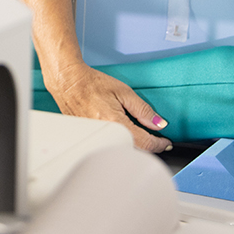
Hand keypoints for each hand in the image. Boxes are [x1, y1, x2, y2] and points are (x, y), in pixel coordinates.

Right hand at [47, 61, 171, 152]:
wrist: (68, 82)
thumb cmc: (92, 84)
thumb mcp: (124, 92)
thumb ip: (143, 110)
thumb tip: (159, 124)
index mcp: (115, 122)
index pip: (145, 143)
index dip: (159, 144)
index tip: (165, 142)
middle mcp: (105, 134)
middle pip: (133, 151)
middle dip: (147, 147)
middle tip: (154, 138)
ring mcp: (96, 138)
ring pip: (120, 151)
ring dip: (133, 147)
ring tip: (137, 135)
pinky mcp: (90, 138)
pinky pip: (109, 146)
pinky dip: (119, 143)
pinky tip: (120, 133)